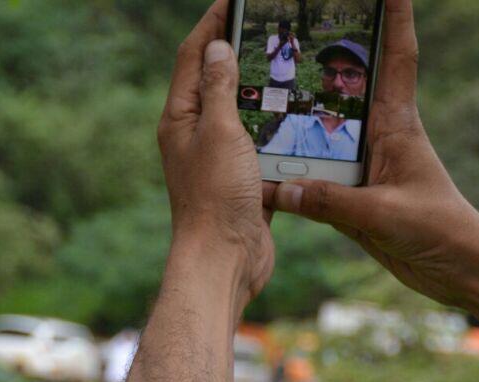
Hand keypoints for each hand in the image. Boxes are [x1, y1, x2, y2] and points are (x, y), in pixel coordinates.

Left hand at [160, 1, 274, 303]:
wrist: (224, 260)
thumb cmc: (216, 197)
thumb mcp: (219, 132)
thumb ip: (220, 88)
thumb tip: (218, 47)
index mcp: (180, 118)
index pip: (194, 55)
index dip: (212, 23)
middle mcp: (194, 135)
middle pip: (215, 79)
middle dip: (237, 48)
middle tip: (266, 24)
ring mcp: (218, 159)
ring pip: (239, 111)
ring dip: (260, 87)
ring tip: (289, 60)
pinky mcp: (241, 180)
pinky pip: (257, 142)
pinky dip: (274, 125)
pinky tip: (298, 114)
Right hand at [264, 0, 478, 308]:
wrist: (458, 270)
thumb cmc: (439, 231)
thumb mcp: (382, 215)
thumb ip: (329, 202)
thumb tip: (279, 191)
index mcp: (397, 125)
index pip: (396, 56)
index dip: (394, 14)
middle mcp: (380, 137)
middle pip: (350, 84)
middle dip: (330, 50)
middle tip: (302, 27)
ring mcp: (365, 165)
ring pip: (324, 129)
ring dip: (301, 111)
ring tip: (264, 85)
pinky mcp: (354, 195)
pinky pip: (315, 174)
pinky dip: (292, 169)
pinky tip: (263, 166)